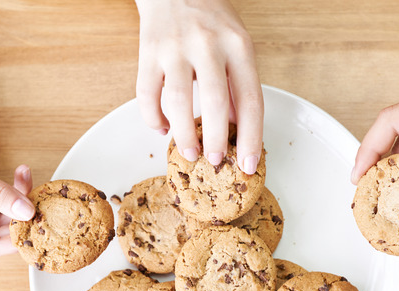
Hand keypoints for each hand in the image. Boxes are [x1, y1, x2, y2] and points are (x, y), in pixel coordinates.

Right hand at [0, 76, 34, 257]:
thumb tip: (26, 213)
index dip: (2, 246)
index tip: (26, 238)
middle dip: (16, 222)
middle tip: (37, 212)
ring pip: (4, 213)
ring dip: (20, 202)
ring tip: (31, 187)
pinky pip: (7, 194)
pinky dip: (18, 187)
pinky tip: (24, 173)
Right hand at [135, 0, 262, 173]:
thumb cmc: (210, 17)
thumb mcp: (236, 43)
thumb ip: (238, 83)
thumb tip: (239, 128)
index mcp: (238, 46)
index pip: (251, 100)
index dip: (251, 138)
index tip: (249, 165)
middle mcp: (208, 45)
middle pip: (215, 104)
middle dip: (216, 141)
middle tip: (215, 161)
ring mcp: (175, 48)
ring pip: (178, 102)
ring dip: (184, 135)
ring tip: (190, 153)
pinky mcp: (148, 51)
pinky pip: (146, 93)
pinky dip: (153, 118)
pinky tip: (162, 128)